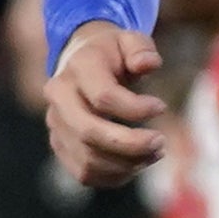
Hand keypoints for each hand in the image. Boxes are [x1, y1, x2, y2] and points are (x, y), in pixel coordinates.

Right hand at [46, 21, 169, 186]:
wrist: (82, 63)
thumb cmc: (113, 54)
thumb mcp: (130, 40)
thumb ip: (141, 49)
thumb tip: (148, 64)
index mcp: (77, 69)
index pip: (104, 97)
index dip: (137, 108)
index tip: (162, 107)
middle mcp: (59, 98)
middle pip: (89, 133)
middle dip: (131, 144)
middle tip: (161, 143)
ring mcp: (56, 125)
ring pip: (87, 159)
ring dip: (127, 163)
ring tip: (155, 152)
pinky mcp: (61, 145)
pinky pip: (85, 173)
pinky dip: (115, 176)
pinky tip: (137, 164)